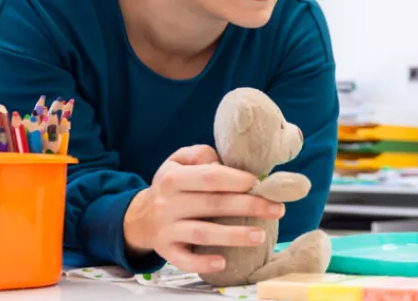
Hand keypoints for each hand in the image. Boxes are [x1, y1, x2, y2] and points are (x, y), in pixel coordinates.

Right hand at [123, 145, 284, 272]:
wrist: (141, 216)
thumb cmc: (172, 185)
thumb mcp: (179, 161)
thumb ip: (201, 155)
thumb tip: (226, 164)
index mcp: (172, 178)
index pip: (210, 177)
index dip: (237, 180)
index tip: (260, 183)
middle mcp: (167, 204)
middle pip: (213, 204)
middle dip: (248, 206)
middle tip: (277, 209)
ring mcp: (166, 229)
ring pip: (202, 233)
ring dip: (233, 235)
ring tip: (260, 236)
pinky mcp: (166, 251)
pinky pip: (184, 260)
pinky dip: (203, 262)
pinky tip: (224, 262)